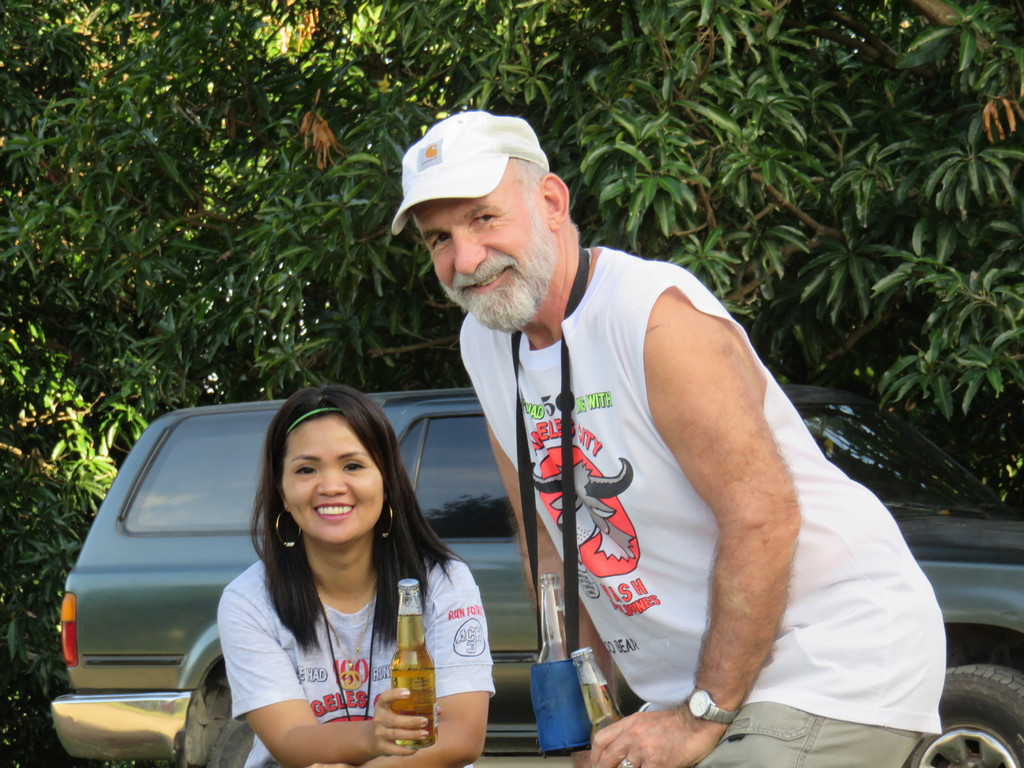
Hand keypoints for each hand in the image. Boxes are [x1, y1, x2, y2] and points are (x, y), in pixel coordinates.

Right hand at [368, 687, 430, 755]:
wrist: (373, 738)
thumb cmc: (392, 719)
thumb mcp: (397, 711)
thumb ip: (415, 708)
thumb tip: (439, 711)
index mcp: (382, 705)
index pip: (385, 697)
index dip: (395, 694)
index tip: (408, 693)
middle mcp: (379, 718)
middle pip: (394, 720)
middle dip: (411, 721)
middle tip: (424, 721)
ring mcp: (379, 733)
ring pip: (396, 734)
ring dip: (412, 735)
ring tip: (425, 734)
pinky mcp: (382, 747)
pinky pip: (395, 749)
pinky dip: (407, 750)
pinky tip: (417, 747)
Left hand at [589, 708, 726, 767]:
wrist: (697, 722)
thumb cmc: (675, 723)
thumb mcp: (647, 721)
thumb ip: (631, 733)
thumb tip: (620, 751)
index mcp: (630, 723)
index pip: (601, 739)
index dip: (595, 755)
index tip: (597, 764)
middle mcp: (633, 735)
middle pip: (608, 758)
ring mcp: (643, 750)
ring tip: (643, 764)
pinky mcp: (656, 763)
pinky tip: (654, 767)